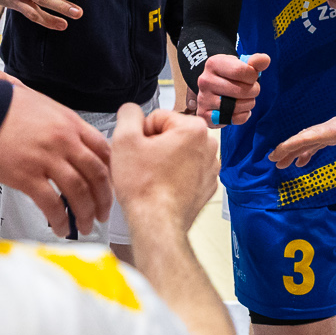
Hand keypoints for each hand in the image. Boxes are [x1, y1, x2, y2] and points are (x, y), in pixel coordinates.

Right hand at [0, 82, 113, 234]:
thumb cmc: (1, 104)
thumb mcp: (41, 103)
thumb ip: (58, 120)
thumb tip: (65, 128)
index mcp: (70, 123)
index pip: (103, 150)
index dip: (112, 172)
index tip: (111, 185)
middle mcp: (64, 141)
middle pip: (97, 175)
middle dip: (104, 199)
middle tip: (103, 212)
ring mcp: (47, 159)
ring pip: (79, 193)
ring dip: (86, 214)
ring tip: (86, 226)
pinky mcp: (26, 176)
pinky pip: (52, 204)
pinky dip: (60, 220)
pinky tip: (61, 228)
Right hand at [111, 104, 219, 237]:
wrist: (156, 223)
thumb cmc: (144, 187)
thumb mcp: (124, 140)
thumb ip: (128, 114)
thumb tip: (132, 111)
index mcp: (194, 128)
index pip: (158, 117)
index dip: (142, 134)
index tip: (139, 150)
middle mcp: (209, 146)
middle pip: (170, 134)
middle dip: (154, 147)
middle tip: (144, 165)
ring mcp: (210, 168)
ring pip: (177, 153)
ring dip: (163, 162)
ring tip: (152, 178)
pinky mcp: (206, 186)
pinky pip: (185, 172)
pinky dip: (173, 177)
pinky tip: (161, 187)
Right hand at [197, 52, 268, 125]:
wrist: (212, 87)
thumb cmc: (230, 74)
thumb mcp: (240, 64)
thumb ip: (255, 62)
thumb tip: (265, 59)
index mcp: (213, 64)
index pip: (242, 71)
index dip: (253, 76)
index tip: (251, 76)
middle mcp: (205, 81)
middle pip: (242, 91)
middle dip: (253, 91)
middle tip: (250, 89)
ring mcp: (204, 99)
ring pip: (238, 106)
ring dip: (248, 103)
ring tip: (245, 98)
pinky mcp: (206, 115)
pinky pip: (234, 119)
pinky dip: (243, 115)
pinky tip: (239, 109)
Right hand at [269, 101, 335, 180]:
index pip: (310, 136)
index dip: (292, 145)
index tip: (276, 154)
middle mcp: (334, 126)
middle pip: (305, 136)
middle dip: (287, 148)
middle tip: (272, 161)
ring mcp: (335, 128)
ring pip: (310, 138)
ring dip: (295, 149)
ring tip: (281, 163)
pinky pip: (318, 140)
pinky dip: (307, 149)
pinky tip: (301, 160)